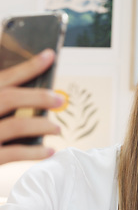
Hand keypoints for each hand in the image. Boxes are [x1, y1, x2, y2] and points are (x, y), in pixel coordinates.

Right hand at [0, 49, 62, 164]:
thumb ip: (2, 97)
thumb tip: (30, 91)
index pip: (3, 77)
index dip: (28, 66)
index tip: (50, 56)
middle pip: (10, 98)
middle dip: (39, 97)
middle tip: (59, 100)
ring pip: (17, 125)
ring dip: (43, 125)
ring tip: (56, 128)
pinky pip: (15, 153)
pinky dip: (36, 152)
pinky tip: (49, 151)